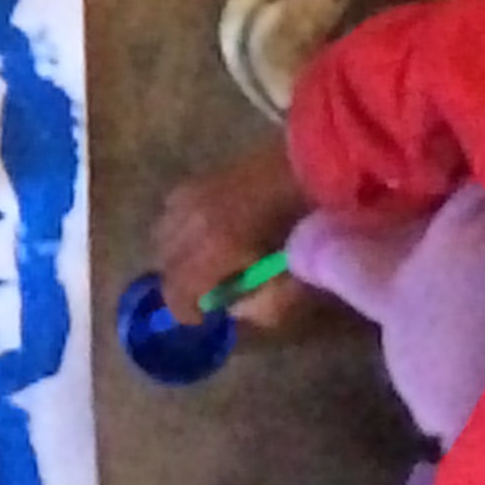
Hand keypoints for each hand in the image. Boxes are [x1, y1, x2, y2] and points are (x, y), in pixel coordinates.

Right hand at [150, 140, 312, 329]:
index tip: (203, 318)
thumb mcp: (297, 279)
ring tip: (205, 263)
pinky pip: (172, 210)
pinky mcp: (200, 178)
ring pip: (162, 235)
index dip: (185, 310)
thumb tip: (233, 308)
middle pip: (165, 263)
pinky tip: (205, 232)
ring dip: (177, 255)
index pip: (177, 289)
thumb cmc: (311, 225)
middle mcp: (192, 219)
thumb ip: (262, 305)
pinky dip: (180, 228)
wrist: (322, 165)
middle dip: (181, 284)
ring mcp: (193, 194)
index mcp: (215, 245)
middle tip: (208, 292)